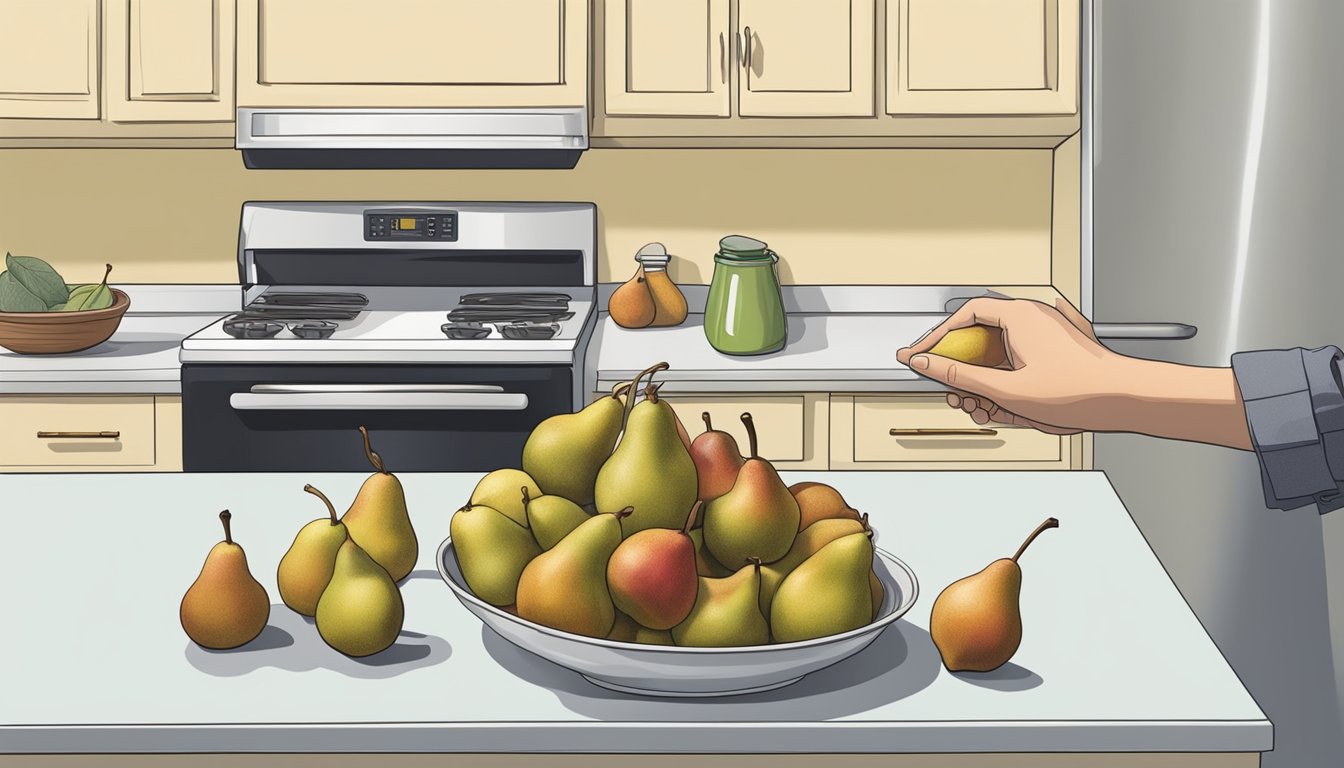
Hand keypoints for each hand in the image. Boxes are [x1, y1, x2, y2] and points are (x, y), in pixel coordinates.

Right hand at [895, 297, 1252, 449]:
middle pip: (980, 338)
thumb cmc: (1083, 390)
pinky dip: (1009, 383)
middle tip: (957, 393)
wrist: (1127, 399)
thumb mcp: (1008, 389)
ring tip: (987, 407)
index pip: (963, 316)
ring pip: (1000, 355)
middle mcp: (1033, 317)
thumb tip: (929, 365)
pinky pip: (1020, 362)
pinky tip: (1012, 406)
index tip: (921, 356)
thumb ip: (961, 375)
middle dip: (965, 371)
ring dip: (986, 383)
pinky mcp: (1058, 349)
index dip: (937, 338)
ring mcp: (1047, 332)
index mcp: (1019, 315)